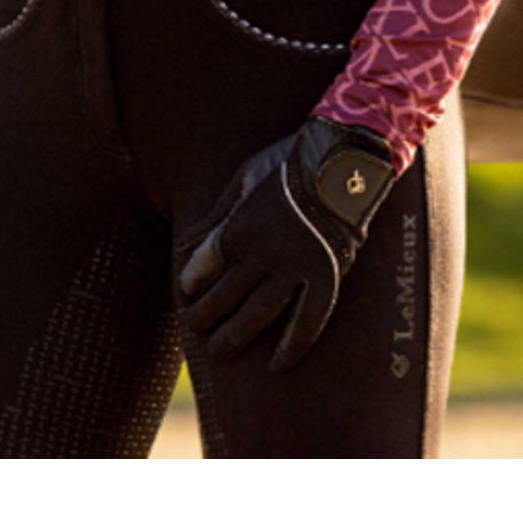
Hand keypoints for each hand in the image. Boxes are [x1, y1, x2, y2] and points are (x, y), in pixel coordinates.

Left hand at [178, 116, 394, 371]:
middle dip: (206, 315)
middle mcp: (263, 254)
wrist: (339, 159)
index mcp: (239, 227)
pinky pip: (308, 320)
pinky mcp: (326, 276)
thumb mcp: (242, 179)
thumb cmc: (285, 162)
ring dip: (235, 335)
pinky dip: (293, 345)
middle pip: (225, 295)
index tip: (188, 291)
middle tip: (195, 327)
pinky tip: (277, 364)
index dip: (193, 282)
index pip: (205, 267)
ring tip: (219, 351)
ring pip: (258, 313)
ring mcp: (295, 268)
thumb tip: (183, 244)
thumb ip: (215, 216)